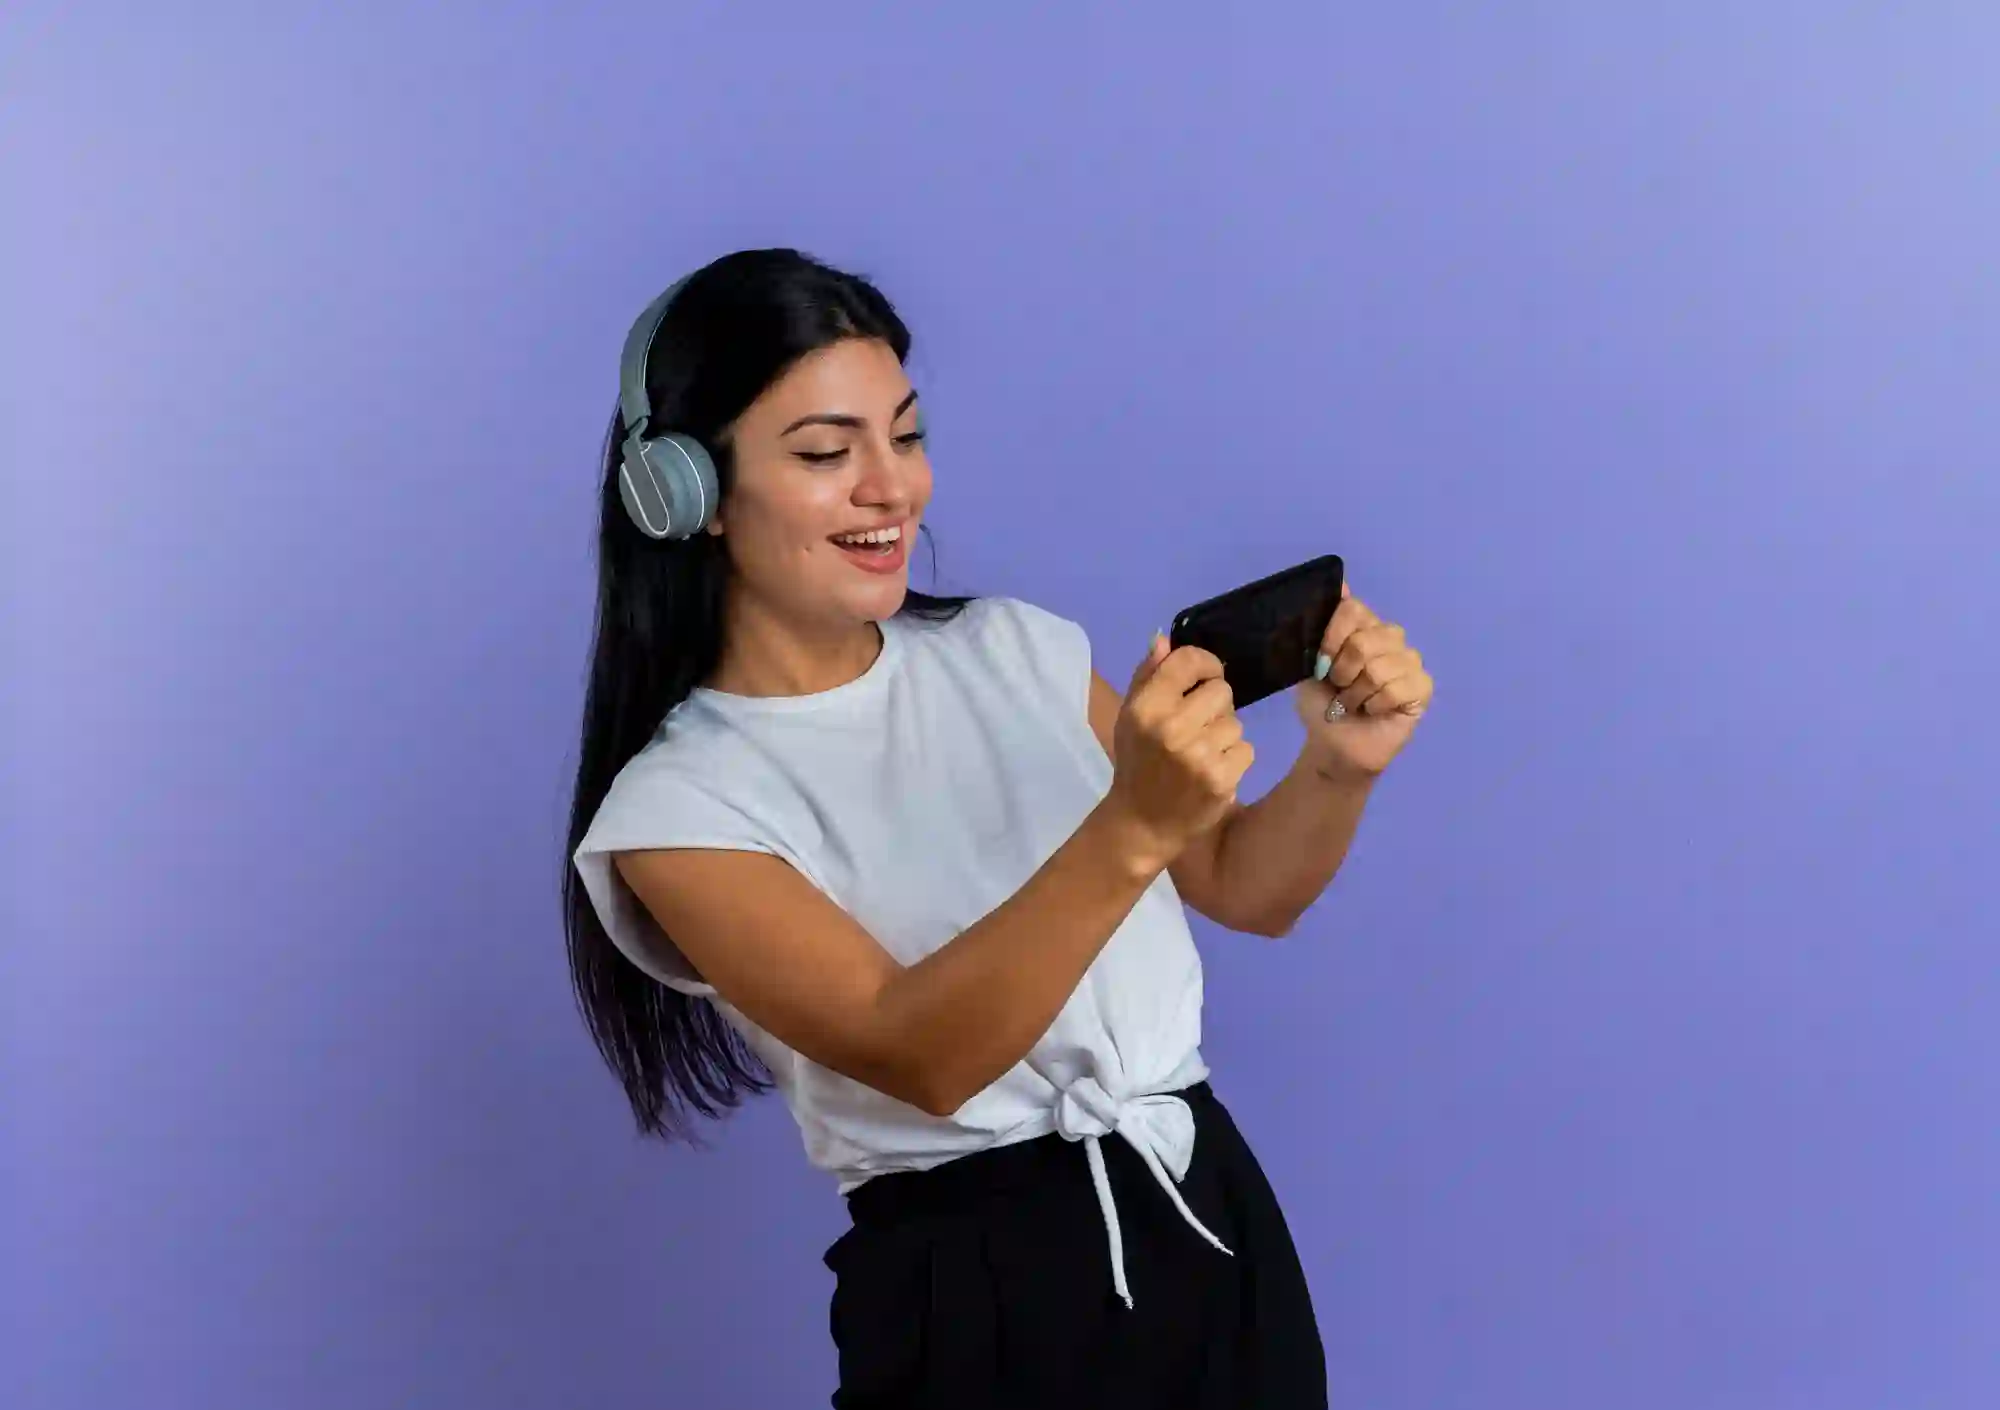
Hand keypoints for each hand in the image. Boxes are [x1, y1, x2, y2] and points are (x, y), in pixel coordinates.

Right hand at [1103, 636, 1254, 868]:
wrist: (1142, 823)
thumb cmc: (1137, 763)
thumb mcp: (1131, 717)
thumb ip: (1147, 676)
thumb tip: (1164, 639)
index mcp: (1146, 708)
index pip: (1190, 661)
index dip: (1204, 664)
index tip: (1204, 677)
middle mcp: (1172, 728)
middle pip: (1221, 690)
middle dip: (1213, 705)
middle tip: (1196, 726)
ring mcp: (1199, 756)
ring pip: (1236, 721)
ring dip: (1223, 734)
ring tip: (1201, 752)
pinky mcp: (1222, 780)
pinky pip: (1246, 749)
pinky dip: (1234, 759)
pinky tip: (1212, 771)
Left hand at [1294, 583, 1432, 777]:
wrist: (1334, 745)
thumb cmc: (1322, 705)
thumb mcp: (1308, 666)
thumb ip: (1318, 629)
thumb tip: (1340, 582)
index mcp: (1362, 626)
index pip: (1353, 609)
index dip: (1333, 636)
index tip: (1321, 663)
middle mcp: (1389, 637)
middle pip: (1365, 639)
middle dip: (1343, 672)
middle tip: (1339, 689)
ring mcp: (1410, 661)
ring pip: (1379, 668)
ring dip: (1357, 694)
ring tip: (1354, 703)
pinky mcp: (1423, 687)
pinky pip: (1398, 688)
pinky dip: (1376, 705)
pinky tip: (1374, 711)